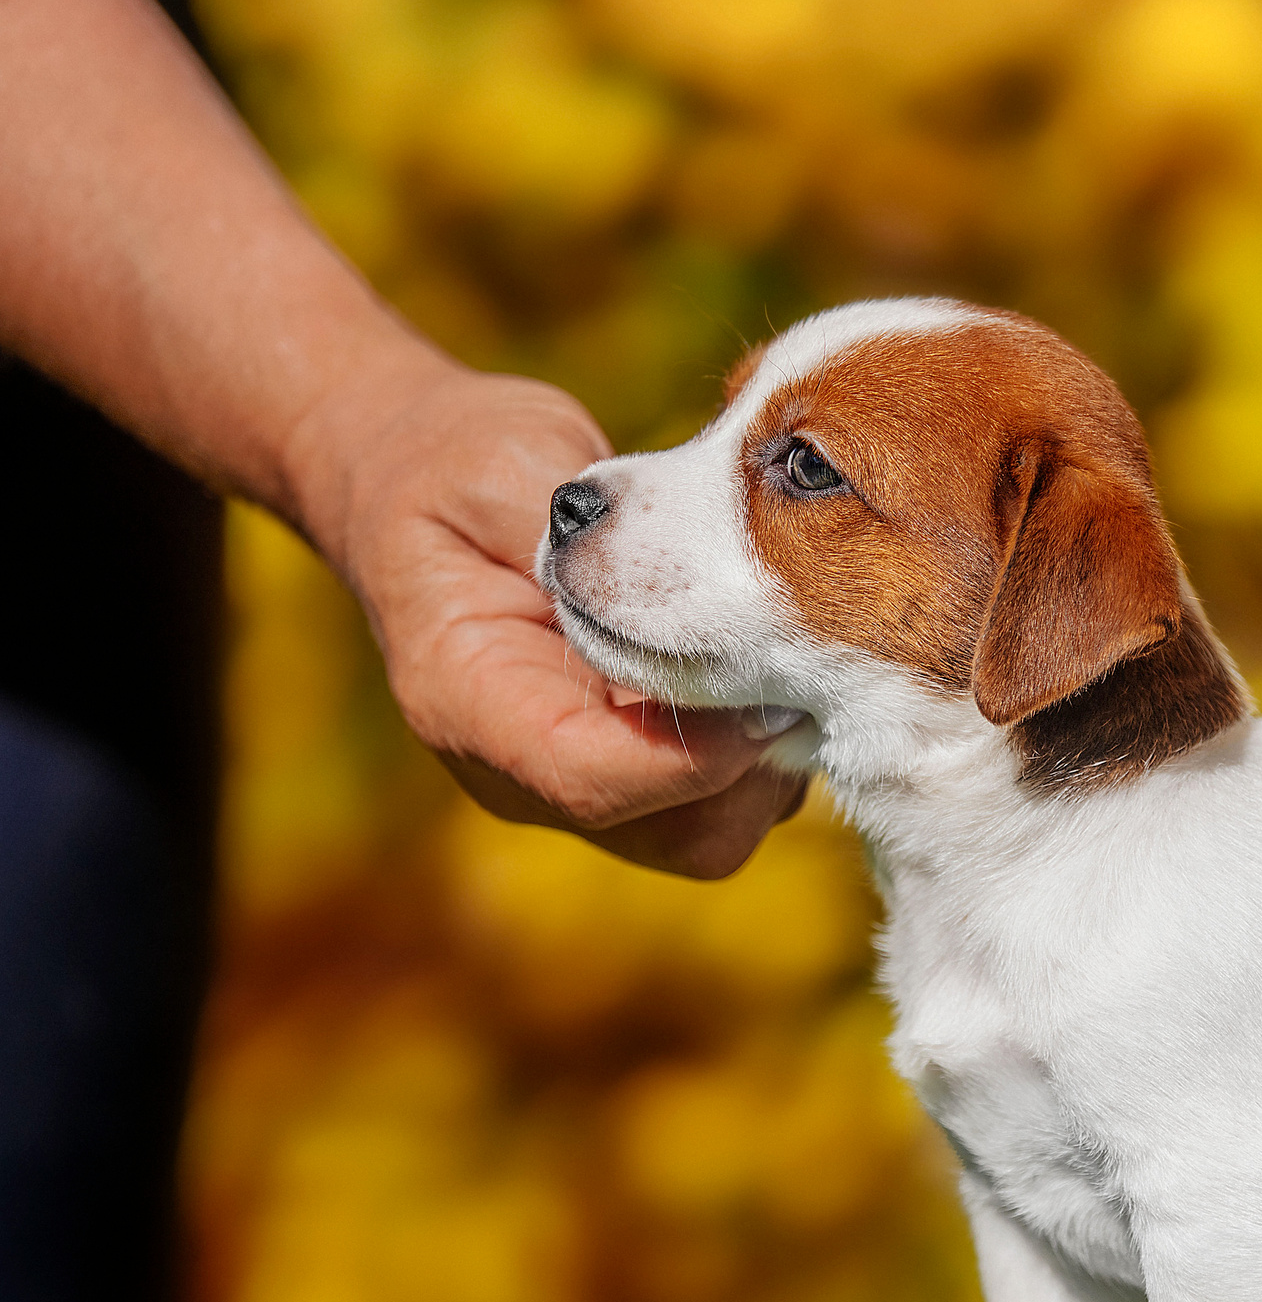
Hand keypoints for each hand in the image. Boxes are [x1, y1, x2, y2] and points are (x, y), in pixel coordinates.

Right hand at [285, 348, 806, 878]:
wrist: (422, 480)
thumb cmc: (455, 466)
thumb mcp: (506, 470)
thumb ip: (589, 537)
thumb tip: (675, 585)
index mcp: (466, 702)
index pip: (590, 780)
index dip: (694, 757)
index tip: (768, 694)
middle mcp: (522, 771)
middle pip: (675, 835)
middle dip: (754, 770)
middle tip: (800, 671)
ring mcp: (583, 777)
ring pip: (715, 831)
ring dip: (772, 760)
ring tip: (793, 659)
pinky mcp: (637, 767)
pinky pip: (726, 798)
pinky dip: (766, 746)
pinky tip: (777, 661)